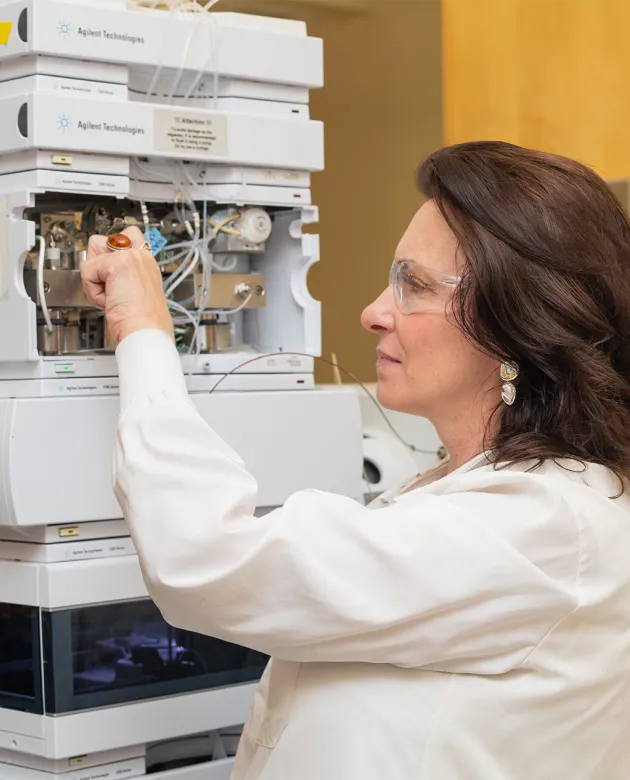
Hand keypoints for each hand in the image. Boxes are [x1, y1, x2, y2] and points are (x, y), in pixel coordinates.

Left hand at [81, 226, 172, 344]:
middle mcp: (141, 256)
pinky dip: (92, 290)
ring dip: (94, 276)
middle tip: (110, 287)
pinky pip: (88, 270)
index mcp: (147, 263)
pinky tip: (108, 300)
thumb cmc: (142, 322)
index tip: (114, 278)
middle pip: (101, 241)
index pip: (125, 236)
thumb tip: (99, 269)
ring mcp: (131, 256)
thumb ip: (120, 276)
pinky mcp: (117, 263)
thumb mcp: (134, 294)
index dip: (110, 255)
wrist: (145, 332)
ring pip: (92, 253)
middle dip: (97, 264)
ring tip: (109, 295)